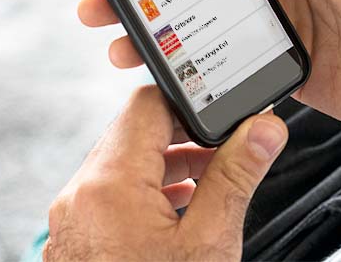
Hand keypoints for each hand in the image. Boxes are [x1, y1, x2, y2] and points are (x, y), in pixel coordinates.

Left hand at [43, 86, 286, 260]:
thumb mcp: (211, 240)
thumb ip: (238, 174)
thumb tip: (266, 128)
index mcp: (108, 185)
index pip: (147, 105)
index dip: (191, 101)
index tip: (226, 114)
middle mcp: (81, 194)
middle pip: (135, 131)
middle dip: (186, 135)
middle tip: (229, 148)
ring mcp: (75, 217)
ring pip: (124, 162)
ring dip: (171, 162)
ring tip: (214, 181)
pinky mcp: (80, 236)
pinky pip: (114, 192)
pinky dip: (151, 189)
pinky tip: (185, 210)